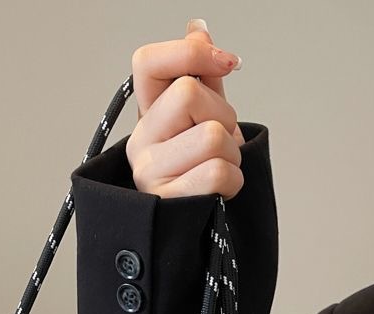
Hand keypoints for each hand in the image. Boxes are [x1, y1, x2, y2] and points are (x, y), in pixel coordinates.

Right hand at [125, 19, 244, 200]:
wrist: (199, 224)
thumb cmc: (200, 171)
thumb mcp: (203, 118)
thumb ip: (201, 75)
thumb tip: (197, 29)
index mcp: (147, 115)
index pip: (147, 63)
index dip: (190, 54)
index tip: (228, 63)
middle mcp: (139, 141)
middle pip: (189, 94)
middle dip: (223, 115)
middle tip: (220, 141)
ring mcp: (148, 173)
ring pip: (211, 137)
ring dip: (232, 154)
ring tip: (219, 168)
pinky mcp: (167, 202)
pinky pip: (218, 173)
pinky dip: (233, 182)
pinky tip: (219, 191)